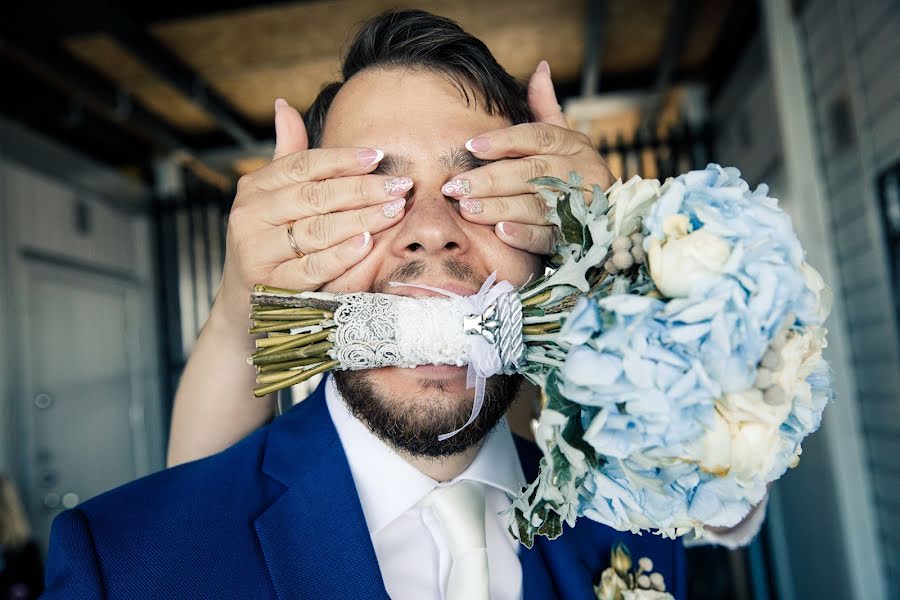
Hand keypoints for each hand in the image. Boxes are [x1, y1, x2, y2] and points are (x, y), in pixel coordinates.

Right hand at [214, 99, 412, 324]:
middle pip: (315, 196)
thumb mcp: (273, 199)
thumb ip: (286, 155)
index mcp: (254, 189)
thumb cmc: (271, 244)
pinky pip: (312, 268)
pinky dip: (341, 255)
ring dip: (361, 218)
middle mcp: (250, 216)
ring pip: (317, 230)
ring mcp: (257, 252)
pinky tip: (368, 242)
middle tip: (399, 184)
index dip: (342, 159)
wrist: (247, 304)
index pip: (302, 165)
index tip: (378, 156)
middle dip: (362, 189)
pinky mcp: (270, 285)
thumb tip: (285, 105)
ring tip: (394, 210)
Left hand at [440, 61, 613, 253]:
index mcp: (572, 144)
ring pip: (537, 204)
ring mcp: (581, 205)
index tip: (470, 146)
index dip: (503, 141)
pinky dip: (526, 235)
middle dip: (489, 179)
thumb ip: (546, 108)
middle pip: (531, 172)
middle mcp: (579, 171)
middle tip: (455, 187)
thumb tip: (541, 67)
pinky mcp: (577, 237)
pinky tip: (501, 232)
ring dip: (500, 206)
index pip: (536, 136)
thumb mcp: (564, 139)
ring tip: (468, 209)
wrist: (612, 216)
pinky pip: (550, 236)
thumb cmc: (573, 172)